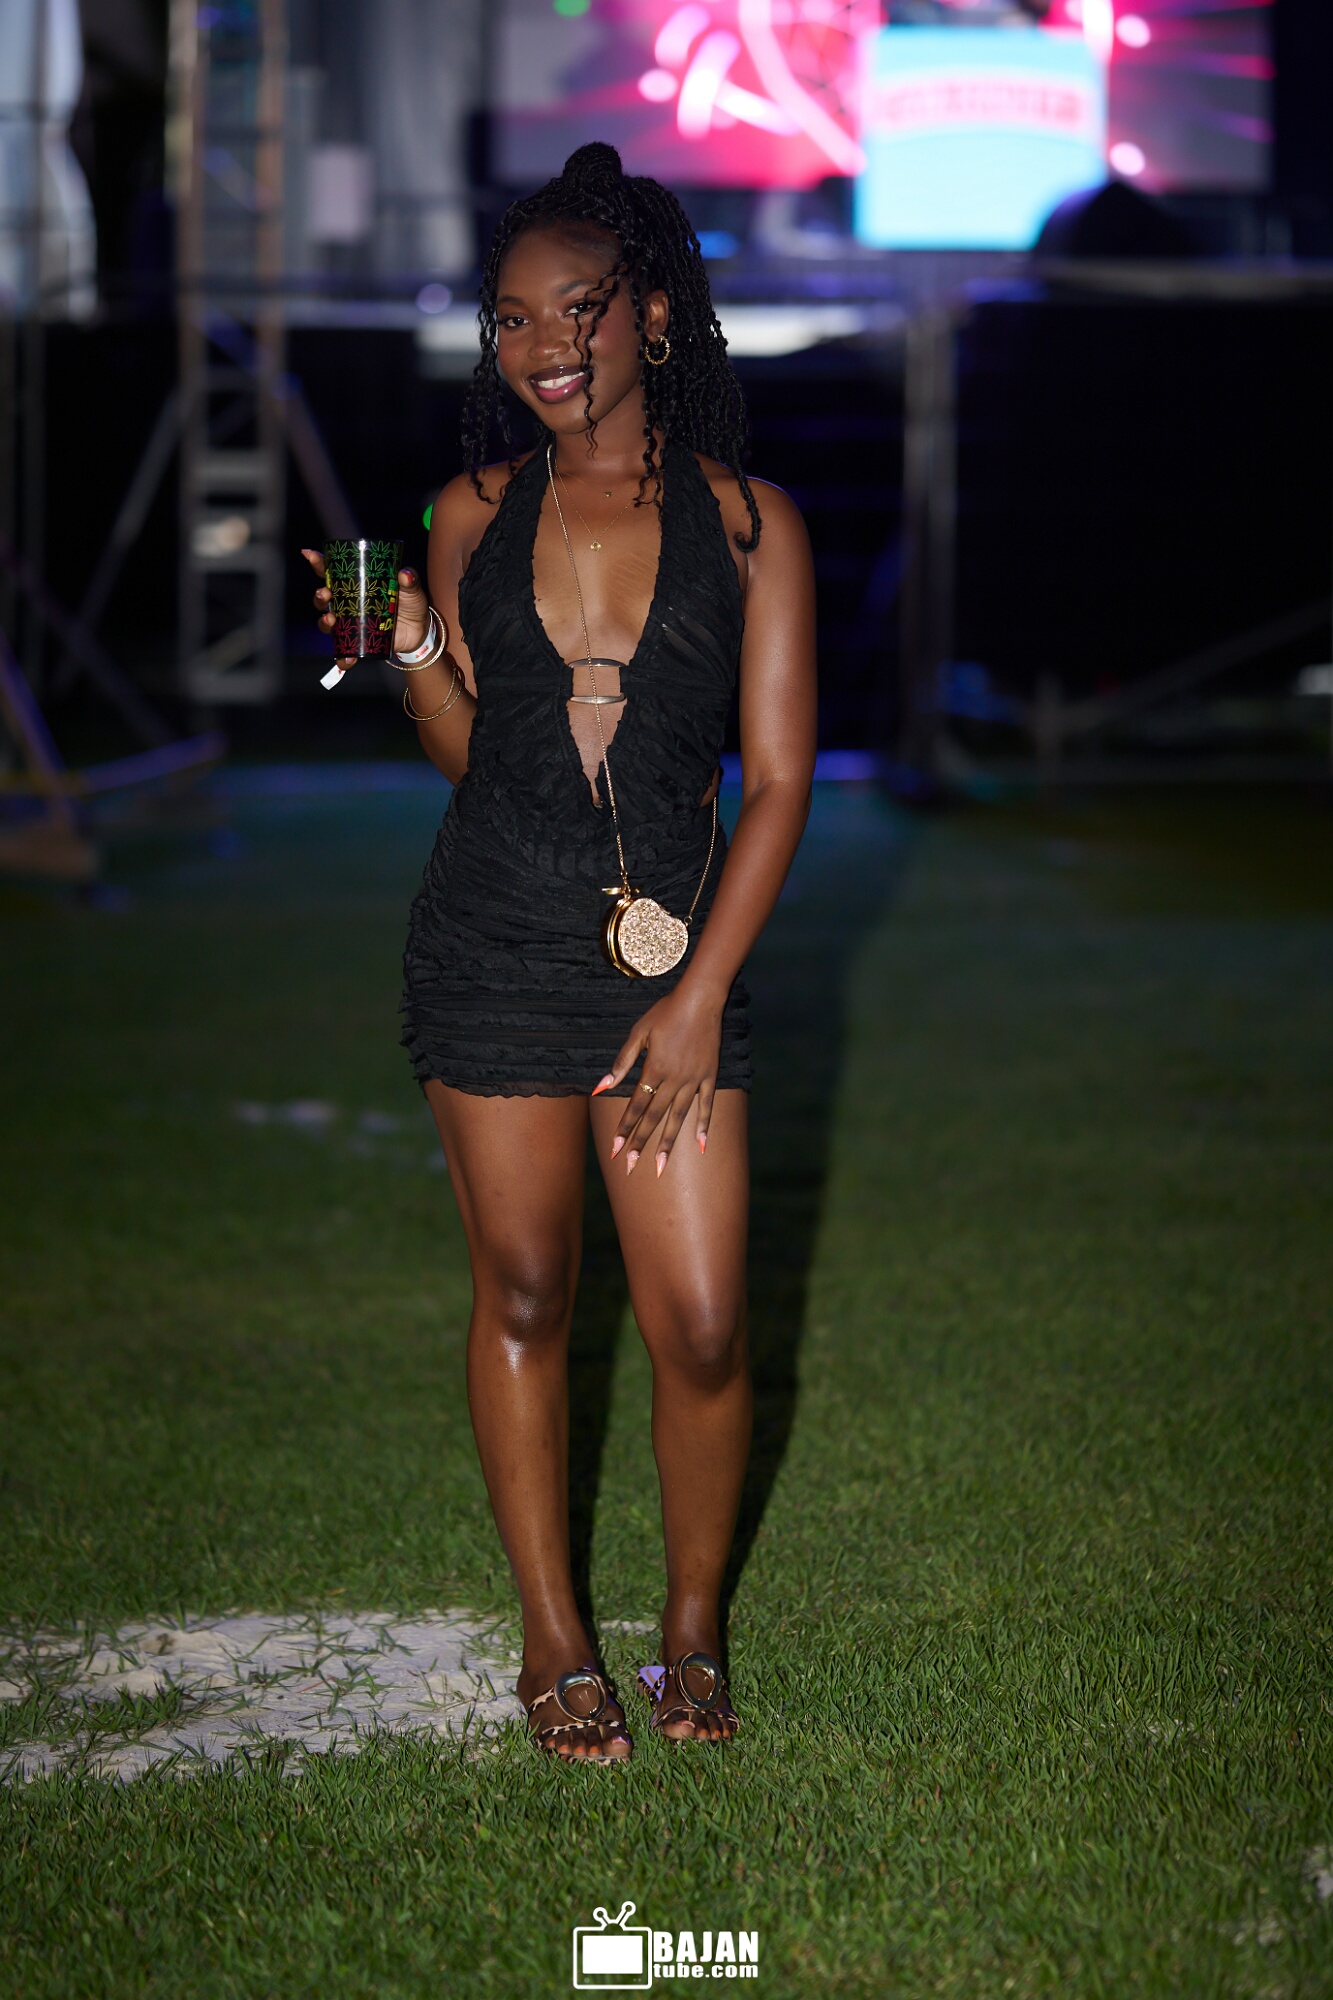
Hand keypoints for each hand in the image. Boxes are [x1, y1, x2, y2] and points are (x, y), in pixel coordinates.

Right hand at [300, 551, 431, 670]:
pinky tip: (346, 659)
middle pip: (324, 598)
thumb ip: (409, 580)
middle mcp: (349, 603)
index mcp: (357, 585)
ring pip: (328, 623)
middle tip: (325, 593)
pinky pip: (344, 652)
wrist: (420, 631)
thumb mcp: (411, 589)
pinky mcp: (358, 642)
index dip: (319, 563)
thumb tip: (404, 574)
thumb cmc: (411, 604)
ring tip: (331, 620)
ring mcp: (351, 623)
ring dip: (324, 622)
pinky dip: (342, 658)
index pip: (332, 572)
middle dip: (319, 595)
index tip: (309, 555)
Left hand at [592, 983, 723, 1177]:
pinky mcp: (709, 1077)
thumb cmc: (665, 1013)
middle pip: (654, 1117)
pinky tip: (700, 1146)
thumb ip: (621, 1063)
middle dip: (641, 1143)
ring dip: (667, 1142)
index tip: (616, 1149)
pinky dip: (703, 1126)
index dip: (625, 1128)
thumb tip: (600, 1087)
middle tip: (631, 1166)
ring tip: (660, 1166)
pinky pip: (706, 1106)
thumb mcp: (638, 1034)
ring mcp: (693, 1080)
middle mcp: (673, 1079)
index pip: (635, 1106)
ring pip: (678, 1117)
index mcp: (653, 1069)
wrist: (700, 1000)